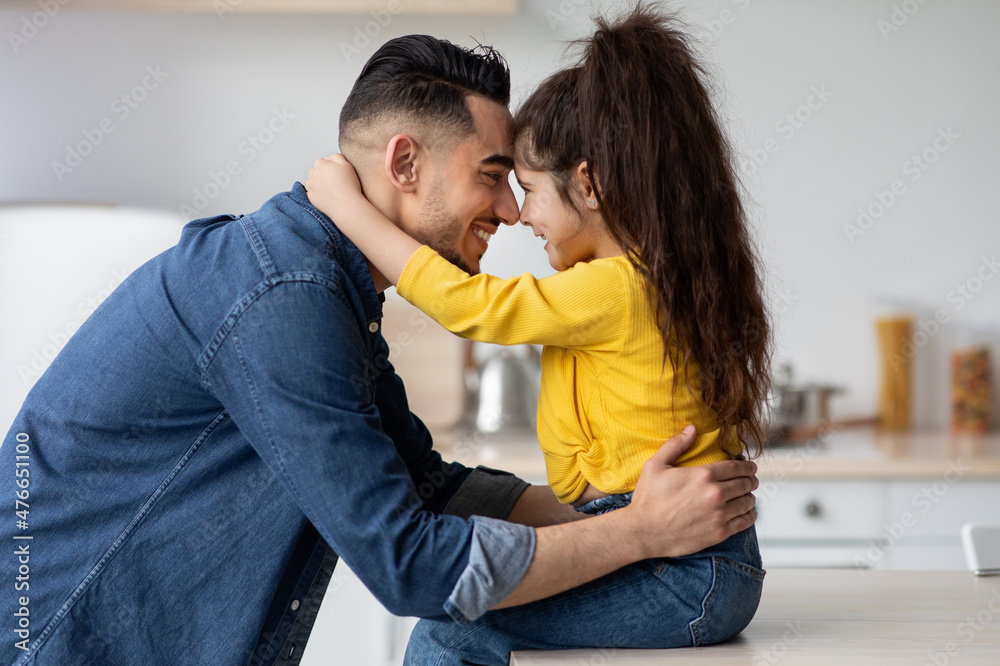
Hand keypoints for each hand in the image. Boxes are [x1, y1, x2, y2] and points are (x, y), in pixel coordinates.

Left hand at [304, 154, 362, 217]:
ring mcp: (310, 187)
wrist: (346, 205)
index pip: (320, 162)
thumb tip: (329, 158)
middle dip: (321, 174)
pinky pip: (310, 193)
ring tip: (329, 188)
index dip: (328, 166)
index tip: (335, 172)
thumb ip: (337, 157)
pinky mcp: (310, 197)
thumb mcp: (347, 165)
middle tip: (333, 181)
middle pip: (314, 171)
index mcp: (321, 165)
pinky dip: (316, 193)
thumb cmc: (349, 186)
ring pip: (311, 181)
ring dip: (317, 183)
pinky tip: (325, 195)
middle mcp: (313, 175)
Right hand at [623, 424, 757, 558]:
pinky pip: (744, 522)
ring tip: (748, 496)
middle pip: (744, 483)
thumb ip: (675, 445)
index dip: (747, 466)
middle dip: (750, 480)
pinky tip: (748, 513)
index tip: (751, 467)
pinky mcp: (719, 533)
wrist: (643, 531)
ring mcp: (719, 515)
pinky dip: (750, 516)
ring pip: (747, 502)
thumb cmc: (648, 499)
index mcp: (703, 475)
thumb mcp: (655, 465)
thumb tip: (691, 429)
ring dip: (750, 497)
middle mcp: (715, 494)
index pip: (736, 467)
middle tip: (751, 480)